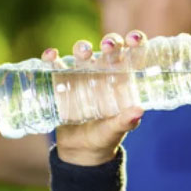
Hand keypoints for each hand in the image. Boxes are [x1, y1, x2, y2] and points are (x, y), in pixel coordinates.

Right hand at [41, 30, 146, 165]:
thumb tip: (139, 111)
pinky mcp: (61, 81)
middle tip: (108, 46)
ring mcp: (82, 74)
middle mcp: (104, 71)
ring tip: (83, 53)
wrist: (80, 151)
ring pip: (83, 53)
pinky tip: (51, 56)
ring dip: (83, 48)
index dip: (135, 41)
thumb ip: (126, 121)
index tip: (134, 39)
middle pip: (108, 48)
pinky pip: (56, 65)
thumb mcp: (115, 129)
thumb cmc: (105, 136)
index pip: (132, 54)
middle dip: (110, 42)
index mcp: (123, 78)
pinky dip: (52, 58)